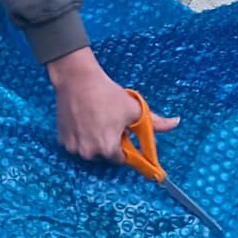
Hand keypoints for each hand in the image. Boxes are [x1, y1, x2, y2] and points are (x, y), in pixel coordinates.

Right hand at [47, 46, 178, 161]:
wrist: (78, 79)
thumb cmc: (107, 94)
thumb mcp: (135, 109)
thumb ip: (156, 122)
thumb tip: (176, 123)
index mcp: (108, 148)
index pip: (121, 158)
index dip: (124, 144)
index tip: (123, 133)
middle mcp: (89, 153)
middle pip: (104, 154)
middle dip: (109, 142)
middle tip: (109, 121)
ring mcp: (73, 147)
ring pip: (89, 149)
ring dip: (94, 139)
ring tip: (96, 118)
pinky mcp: (62, 139)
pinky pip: (75, 143)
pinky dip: (80, 135)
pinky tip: (83, 119)